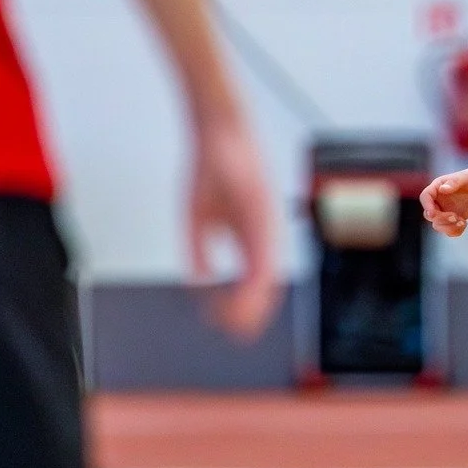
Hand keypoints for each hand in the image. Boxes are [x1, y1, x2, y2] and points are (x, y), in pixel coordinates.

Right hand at [187, 115, 279, 339]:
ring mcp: (267, 224)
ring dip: (253, 304)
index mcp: (253, 236)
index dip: (244, 305)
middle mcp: (265, 234)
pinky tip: (244, 296)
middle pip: (265, 284)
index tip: (230, 325)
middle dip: (251, 313)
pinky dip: (254, 279)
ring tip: (240, 326)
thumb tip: (202, 283)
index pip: (255, 280)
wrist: (218, 130)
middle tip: (238, 336)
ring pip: (267, 274)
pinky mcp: (263, 214)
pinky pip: (262, 252)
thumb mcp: (200, 218)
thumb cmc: (211, 169)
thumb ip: (202, 250)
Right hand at [420, 164, 467, 237]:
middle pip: (430, 215)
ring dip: (448, 227)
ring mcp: (446, 210)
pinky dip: (455, 231)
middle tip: (455, 216)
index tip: (433, 213)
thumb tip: (442, 189)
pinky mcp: (455, 218)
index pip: (425, 197)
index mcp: (437, 188)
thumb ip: (454, 182)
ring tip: (462, 221)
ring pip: (438, 225)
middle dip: (441, 219)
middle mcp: (439, 200)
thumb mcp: (466, 177)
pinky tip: (464, 223)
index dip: (426, 206)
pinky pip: (449, 230)